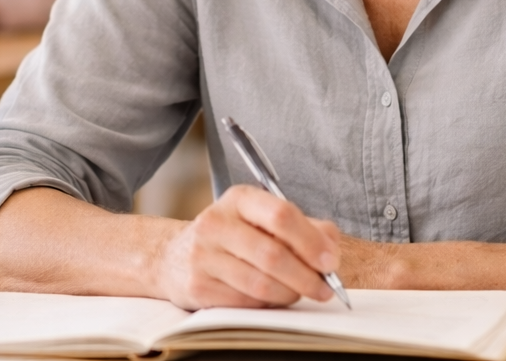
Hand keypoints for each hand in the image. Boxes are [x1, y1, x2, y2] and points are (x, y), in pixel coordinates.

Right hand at [150, 184, 340, 309]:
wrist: (174, 256)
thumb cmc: (232, 237)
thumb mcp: (262, 219)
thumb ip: (304, 227)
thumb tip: (330, 247)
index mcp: (239, 199)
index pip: (281, 215)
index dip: (311, 241)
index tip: (330, 261)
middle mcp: (216, 222)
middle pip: (273, 254)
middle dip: (306, 276)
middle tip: (324, 288)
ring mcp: (203, 255)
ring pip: (261, 284)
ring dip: (290, 294)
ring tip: (298, 292)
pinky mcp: (197, 286)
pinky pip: (245, 303)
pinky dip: (267, 305)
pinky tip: (271, 298)